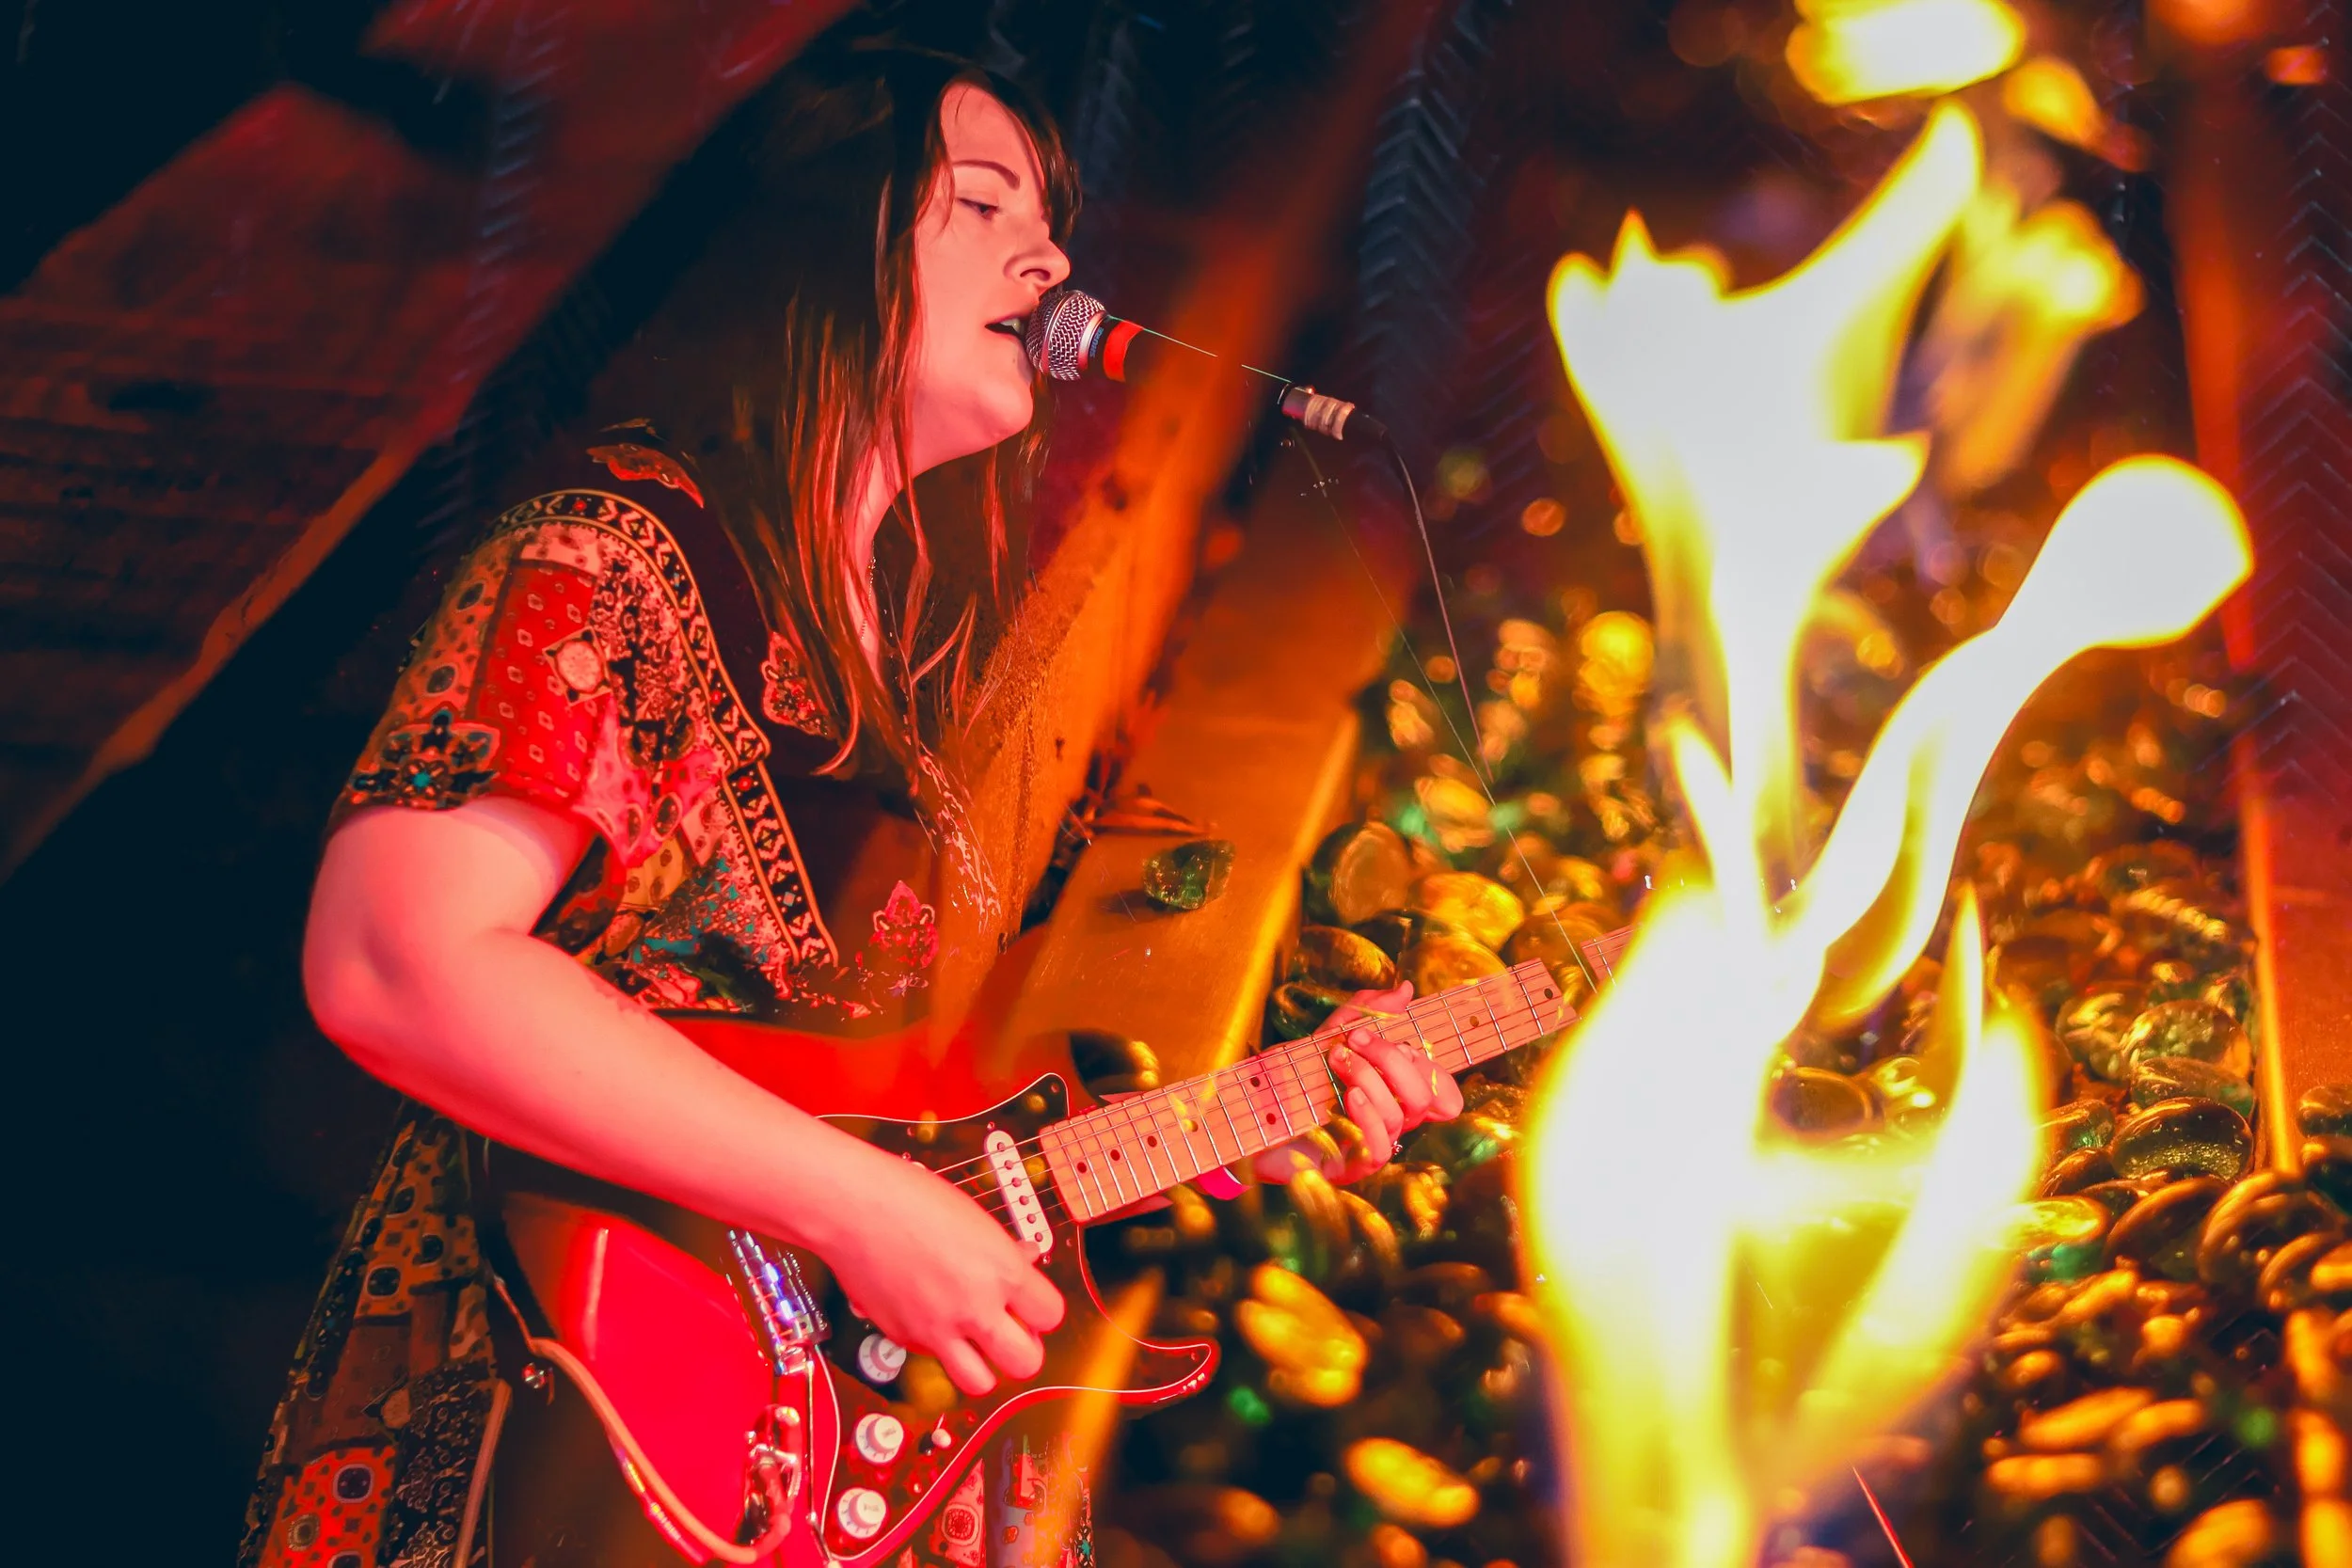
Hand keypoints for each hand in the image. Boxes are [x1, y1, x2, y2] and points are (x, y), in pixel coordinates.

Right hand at [821, 1144, 1064, 1395]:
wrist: (853, 1208)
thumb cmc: (911, 1200)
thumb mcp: (975, 1220)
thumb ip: (1003, 1252)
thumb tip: (1024, 1261)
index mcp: (1001, 1271)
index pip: (1052, 1316)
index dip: (1043, 1311)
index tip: (1032, 1304)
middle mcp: (974, 1308)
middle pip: (1026, 1364)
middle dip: (1023, 1351)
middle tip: (1011, 1331)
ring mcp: (938, 1330)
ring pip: (981, 1383)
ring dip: (984, 1366)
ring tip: (974, 1338)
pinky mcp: (905, 1339)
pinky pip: (935, 1359)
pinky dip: (940, 1347)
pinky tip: (931, 1314)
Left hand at [1253, 980, 1464, 1187]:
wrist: (1249, 1120)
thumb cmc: (1293, 1080)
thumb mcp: (1326, 1036)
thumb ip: (1365, 1013)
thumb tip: (1406, 989)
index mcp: (1392, 1095)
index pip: (1440, 1089)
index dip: (1430, 1067)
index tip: (1401, 1042)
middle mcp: (1389, 1123)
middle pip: (1421, 1097)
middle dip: (1392, 1060)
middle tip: (1353, 1039)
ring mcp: (1371, 1148)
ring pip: (1397, 1116)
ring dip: (1369, 1078)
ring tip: (1336, 1059)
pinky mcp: (1350, 1169)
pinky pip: (1379, 1149)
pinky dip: (1369, 1118)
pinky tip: (1349, 1096)